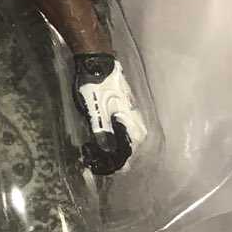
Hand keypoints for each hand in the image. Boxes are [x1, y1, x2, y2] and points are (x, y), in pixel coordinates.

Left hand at [70, 53, 146, 176]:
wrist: (99, 65)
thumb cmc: (95, 89)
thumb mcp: (94, 115)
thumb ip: (102, 137)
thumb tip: (105, 155)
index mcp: (134, 131)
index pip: (125, 160)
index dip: (109, 166)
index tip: (93, 164)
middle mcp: (140, 129)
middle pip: (127, 155)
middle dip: (110, 160)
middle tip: (91, 157)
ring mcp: (135, 121)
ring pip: (126, 145)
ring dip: (112, 151)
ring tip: (93, 150)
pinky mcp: (129, 114)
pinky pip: (124, 135)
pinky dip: (114, 141)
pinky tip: (100, 139)